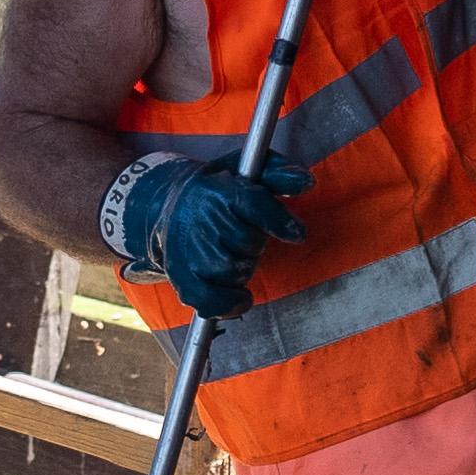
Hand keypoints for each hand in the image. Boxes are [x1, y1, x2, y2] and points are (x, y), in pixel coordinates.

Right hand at [101, 149, 308, 318]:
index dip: (278, 221)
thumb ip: (278, 173)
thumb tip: (306, 181)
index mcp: (217, 190)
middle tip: (243, 232)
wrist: (169, 207)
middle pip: (249, 242)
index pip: (253, 204)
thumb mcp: (245, 171)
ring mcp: (188, 252)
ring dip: (244, 266)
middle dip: (255, 242)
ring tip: (232, 252)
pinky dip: (230, 303)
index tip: (297, 233)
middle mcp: (200, 221)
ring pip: (235, 271)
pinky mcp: (181, 279)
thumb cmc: (218, 191)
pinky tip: (240, 296)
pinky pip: (212, 302)